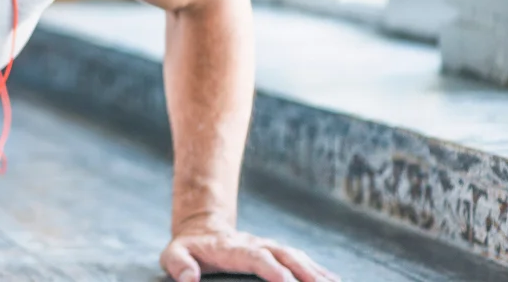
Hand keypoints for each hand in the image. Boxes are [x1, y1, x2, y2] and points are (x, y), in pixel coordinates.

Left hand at [159, 224, 339, 281]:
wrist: (200, 231)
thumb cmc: (188, 249)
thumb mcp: (173, 255)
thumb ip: (178, 265)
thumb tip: (188, 279)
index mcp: (232, 248)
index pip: (256, 258)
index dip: (273, 270)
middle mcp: (255, 244)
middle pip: (285, 256)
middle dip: (305, 272)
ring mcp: (268, 247)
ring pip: (297, 257)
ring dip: (316, 271)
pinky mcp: (276, 252)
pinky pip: (300, 259)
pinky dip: (317, 269)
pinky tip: (334, 279)